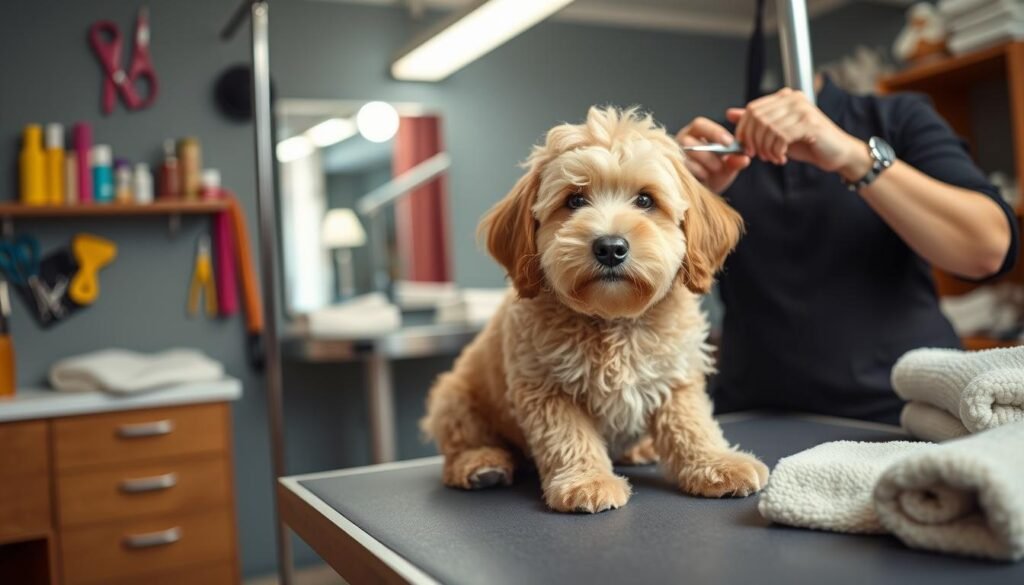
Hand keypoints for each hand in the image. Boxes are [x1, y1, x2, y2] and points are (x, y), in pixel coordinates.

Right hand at [676, 117, 751, 193]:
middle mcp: (681, 142)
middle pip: (689, 139)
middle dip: (707, 152)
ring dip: (703, 162)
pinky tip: (705, 178)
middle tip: (721, 164)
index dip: (714, 132)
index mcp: (695, 133)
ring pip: (685, 154)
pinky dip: (696, 172)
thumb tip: (745, 159)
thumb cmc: (714, 174)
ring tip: (715, 171)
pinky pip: (682, 168)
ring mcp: (674, 155)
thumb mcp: (728, 168)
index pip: (700, 125)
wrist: (702, 194)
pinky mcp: (672, 169)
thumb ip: (735, 162)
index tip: (729, 143)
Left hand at [727, 88, 870, 179]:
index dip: (743, 130)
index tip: (744, 147)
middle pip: (757, 118)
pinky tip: (782, 158)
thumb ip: (755, 122)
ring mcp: (802, 109)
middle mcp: (793, 98)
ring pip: (768, 129)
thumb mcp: (776, 133)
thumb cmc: (807, 143)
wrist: (836, 153)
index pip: (752, 109)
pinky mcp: (809, 123)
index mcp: (784, 97)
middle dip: (753, 141)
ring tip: (773, 158)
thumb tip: (730, 113)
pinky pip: (781, 137)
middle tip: (759, 155)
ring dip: (766, 149)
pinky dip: (777, 151)